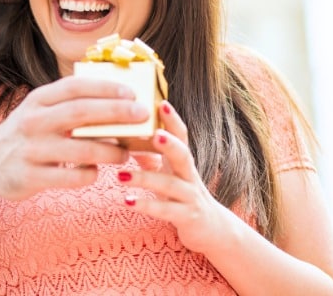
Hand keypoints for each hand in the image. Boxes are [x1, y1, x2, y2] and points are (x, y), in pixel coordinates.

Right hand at [0, 75, 149, 199]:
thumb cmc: (26, 133)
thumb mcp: (40, 110)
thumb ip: (69, 103)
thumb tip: (118, 99)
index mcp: (38, 99)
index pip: (75, 87)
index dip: (106, 88)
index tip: (132, 93)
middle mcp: (33, 121)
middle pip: (81, 113)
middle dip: (117, 113)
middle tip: (142, 116)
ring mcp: (32, 150)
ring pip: (82, 150)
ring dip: (111, 151)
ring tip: (126, 153)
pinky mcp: (32, 177)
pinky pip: (72, 177)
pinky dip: (90, 174)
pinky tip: (94, 171)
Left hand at [121, 102, 231, 253]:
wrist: (212, 230)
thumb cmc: (183, 196)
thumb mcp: (169, 173)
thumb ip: (149, 156)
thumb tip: (123, 137)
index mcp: (184, 161)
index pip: (181, 135)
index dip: (173, 119)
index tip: (160, 102)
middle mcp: (190, 176)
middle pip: (183, 155)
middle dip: (169, 144)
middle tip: (153, 133)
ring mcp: (191, 197)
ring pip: (170, 185)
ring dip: (145, 179)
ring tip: (120, 176)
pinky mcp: (187, 217)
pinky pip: (166, 211)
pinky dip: (147, 206)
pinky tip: (127, 202)